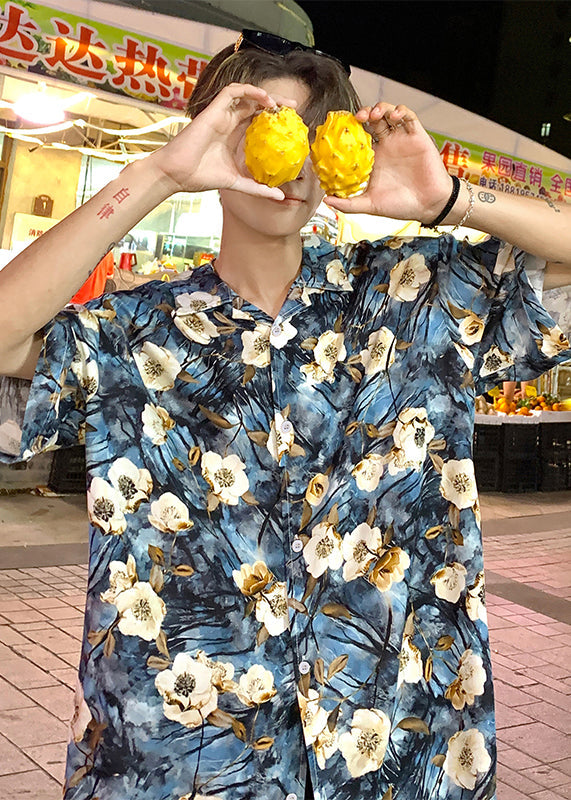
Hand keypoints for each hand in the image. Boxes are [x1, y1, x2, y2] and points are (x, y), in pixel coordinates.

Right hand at [148, 83, 291, 199]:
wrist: (177, 174)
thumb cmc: (201, 177)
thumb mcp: (236, 183)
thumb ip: (257, 188)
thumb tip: (280, 197)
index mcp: (233, 136)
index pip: (257, 121)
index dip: (274, 120)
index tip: (291, 125)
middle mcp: (228, 123)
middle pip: (255, 106)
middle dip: (275, 104)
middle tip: (294, 108)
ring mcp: (221, 115)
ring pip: (246, 95)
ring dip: (264, 95)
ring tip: (280, 104)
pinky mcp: (213, 110)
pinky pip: (233, 91)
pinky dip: (250, 91)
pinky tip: (264, 100)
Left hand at [323, 103, 452, 222]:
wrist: (428, 206)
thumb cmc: (401, 206)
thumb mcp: (370, 205)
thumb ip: (349, 203)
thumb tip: (326, 201)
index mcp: (374, 159)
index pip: (358, 138)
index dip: (348, 131)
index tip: (338, 131)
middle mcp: (387, 146)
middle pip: (371, 121)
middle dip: (363, 114)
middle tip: (356, 118)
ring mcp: (401, 139)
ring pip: (388, 114)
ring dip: (380, 108)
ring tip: (374, 115)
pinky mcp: (417, 136)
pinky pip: (408, 117)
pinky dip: (400, 111)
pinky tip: (394, 116)